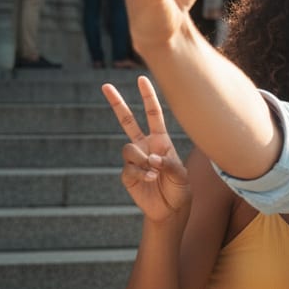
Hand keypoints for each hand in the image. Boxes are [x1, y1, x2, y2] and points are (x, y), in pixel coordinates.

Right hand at [101, 75, 190, 222]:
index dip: (148, 97)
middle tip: (106, 86)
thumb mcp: (182, 175)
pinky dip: (140, 173)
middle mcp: (145, 146)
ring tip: (154, 171)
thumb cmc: (180, 189)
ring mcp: (134, 160)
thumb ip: (169, 164)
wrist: (170, 209)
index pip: (153, 115)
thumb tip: (152, 158)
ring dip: (141, 159)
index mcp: (161, 141)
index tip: (142, 79)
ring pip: (128, 148)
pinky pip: (128, 168)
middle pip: (127, 121)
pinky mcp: (127, 174)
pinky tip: (150, 179)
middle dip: (117, 104)